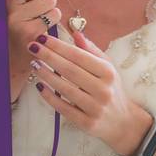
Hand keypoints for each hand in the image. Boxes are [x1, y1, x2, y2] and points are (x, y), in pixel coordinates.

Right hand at [0, 0, 60, 101]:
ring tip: (38, 15)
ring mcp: (16, 20)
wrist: (8, 59)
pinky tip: (41, 26)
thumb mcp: (9, 0)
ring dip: (49, 6)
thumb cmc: (12, 25)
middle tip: (36, 1)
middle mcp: (5, 5)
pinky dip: (52, 19)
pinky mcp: (30, 34)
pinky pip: (54, 14)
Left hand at [28, 30, 151, 155]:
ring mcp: (95, 108)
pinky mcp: (87, 123)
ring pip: (65, 89)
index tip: (42, 37)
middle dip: (48, 56)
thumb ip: (91, 50)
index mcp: (107, 72)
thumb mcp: (107, 67)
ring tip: (33, 64)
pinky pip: (63, 108)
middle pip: (70, 70)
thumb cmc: (112, 89)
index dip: (59, 46)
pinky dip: (50, 97)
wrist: (123, 122)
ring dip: (46, 75)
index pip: (78, 56)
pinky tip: (39, 86)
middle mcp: (103, 89)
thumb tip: (75, 32)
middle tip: (32, 46)